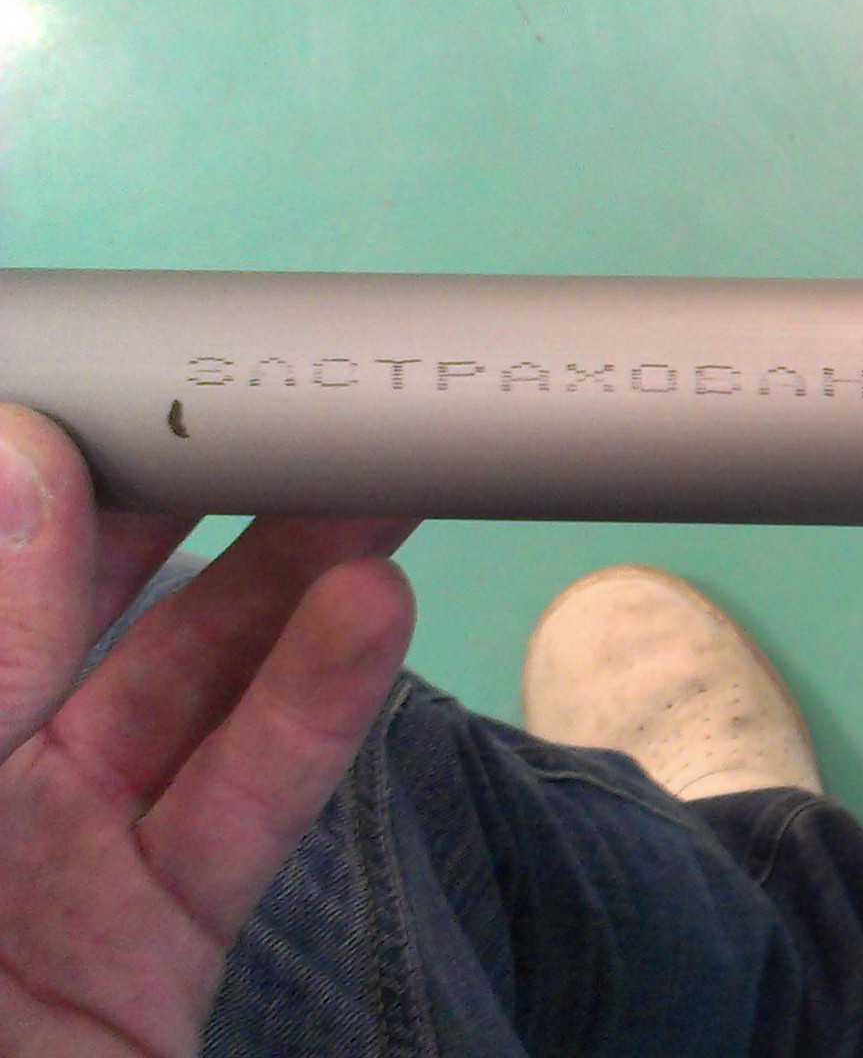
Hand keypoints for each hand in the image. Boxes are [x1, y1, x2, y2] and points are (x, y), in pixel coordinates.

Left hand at [0, 405, 417, 1055]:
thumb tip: (15, 468)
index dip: (16, 462)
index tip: (100, 369)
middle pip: (56, 607)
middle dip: (167, 494)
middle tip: (264, 402)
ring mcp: (35, 877)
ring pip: (173, 689)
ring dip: (279, 582)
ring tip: (365, 487)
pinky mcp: (145, 948)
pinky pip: (236, 803)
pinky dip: (315, 706)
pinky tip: (370, 620)